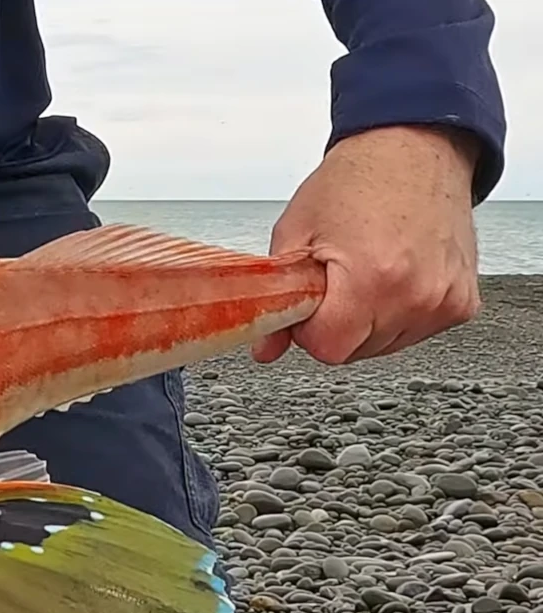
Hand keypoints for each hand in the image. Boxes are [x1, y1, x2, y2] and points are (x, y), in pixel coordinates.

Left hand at [252, 124, 480, 365]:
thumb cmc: (357, 180)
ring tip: (368, 271)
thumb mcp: (295, 233)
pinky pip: (416, 330)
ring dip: (368, 321)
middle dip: (336, 324)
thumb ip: (276, 298)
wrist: (414, 147)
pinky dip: (399, 312)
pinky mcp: (462, 303)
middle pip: (355, 351)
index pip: (328, 348)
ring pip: (384, 346)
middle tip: (337, 278)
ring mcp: (444, 301)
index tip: (310, 300)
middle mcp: (416, 294)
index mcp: (372, 279)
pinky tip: (395, 276)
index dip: (309, 328)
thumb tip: (266, 349)